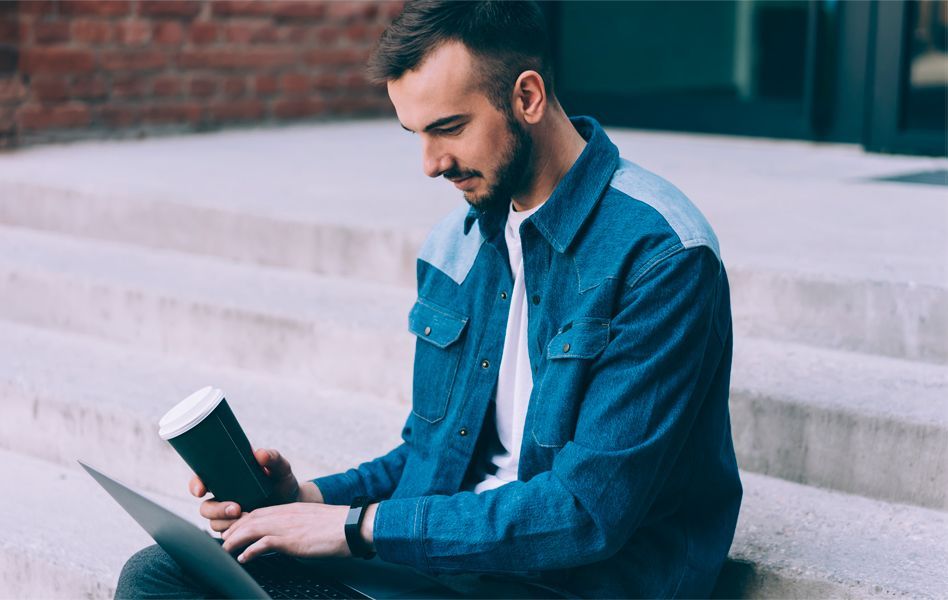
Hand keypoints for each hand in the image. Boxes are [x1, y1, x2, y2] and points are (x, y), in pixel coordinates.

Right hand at [189, 448, 322, 533]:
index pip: (201, 480)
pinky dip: (236, 534)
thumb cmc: (282, 482)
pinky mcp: (236, 531)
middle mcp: (223, 498)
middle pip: (206, 507)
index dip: (196, 485)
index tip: (201, 490)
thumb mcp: (280, 468)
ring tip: (249, 517)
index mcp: (226, 479)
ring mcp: (227, 516)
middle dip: (217, 510)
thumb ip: (272, 459)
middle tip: (236, 509)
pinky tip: (250, 529)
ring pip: (214, 523)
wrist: (293, 504)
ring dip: (228, 523)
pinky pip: (227, 536)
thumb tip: (260, 454)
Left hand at [220, 501, 377, 562]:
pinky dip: (250, 551)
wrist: (352, 526)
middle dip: (233, 530)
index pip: (258, 512)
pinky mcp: (291, 539)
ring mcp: (287, 525)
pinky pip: (263, 543)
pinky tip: (244, 558)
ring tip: (226, 551)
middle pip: (250, 518)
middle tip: (223, 543)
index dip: (242, 522)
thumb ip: (296, 527)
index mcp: (290, 509)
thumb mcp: (311, 522)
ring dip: (235, 540)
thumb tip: (287, 539)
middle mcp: (285, 514)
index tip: (233, 532)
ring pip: (251, 528)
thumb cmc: (337, 527)